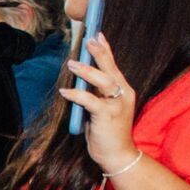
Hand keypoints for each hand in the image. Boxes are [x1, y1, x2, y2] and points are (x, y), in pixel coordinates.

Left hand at [60, 33, 139, 172]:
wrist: (117, 155)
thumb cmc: (107, 131)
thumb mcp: (102, 108)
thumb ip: (95, 93)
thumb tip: (79, 77)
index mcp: (123, 90)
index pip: (114, 66)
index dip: (106, 49)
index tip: (98, 34)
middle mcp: (123, 95)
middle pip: (111, 69)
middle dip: (100, 53)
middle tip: (89, 39)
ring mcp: (117, 105)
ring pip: (103, 81)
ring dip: (87, 71)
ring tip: (72, 63)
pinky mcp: (107, 116)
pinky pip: (90, 101)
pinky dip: (77, 94)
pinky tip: (65, 91)